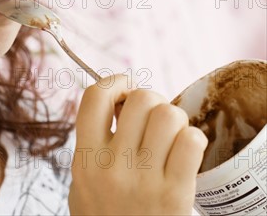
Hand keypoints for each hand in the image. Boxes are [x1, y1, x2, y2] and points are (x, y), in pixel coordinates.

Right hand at [69, 75, 207, 215]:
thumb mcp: (83, 182)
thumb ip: (92, 142)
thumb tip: (118, 100)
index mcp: (85, 159)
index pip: (94, 96)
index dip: (115, 81)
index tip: (125, 88)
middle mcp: (112, 167)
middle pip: (140, 98)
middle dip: (151, 100)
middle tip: (152, 118)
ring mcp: (144, 180)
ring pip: (168, 114)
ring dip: (174, 119)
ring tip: (170, 136)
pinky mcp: (175, 195)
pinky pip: (192, 141)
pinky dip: (193, 139)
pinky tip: (186, 152)